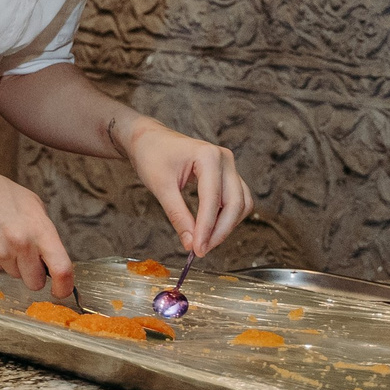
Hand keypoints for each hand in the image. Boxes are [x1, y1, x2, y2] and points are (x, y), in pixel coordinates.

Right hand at [0, 157, 76, 297]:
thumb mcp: (32, 204)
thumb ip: (45, 233)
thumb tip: (53, 259)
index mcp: (38, 229)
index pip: (61, 269)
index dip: (65, 286)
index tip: (62, 290)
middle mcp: (20, 244)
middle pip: (35, 282)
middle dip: (34, 274)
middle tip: (26, 255)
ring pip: (15, 275)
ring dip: (13, 263)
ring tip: (2, 237)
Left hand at [118, 121, 250, 256]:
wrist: (149, 139)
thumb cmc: (151, 156)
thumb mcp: (161, 187)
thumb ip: (178, 216)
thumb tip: (191, 244)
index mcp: (208, 156)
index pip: (213, 199)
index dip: (207, 228)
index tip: (198, 249)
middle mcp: (224, 159)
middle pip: (235, 203)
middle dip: (220, 231)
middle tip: (201, 250)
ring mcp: (229, 166)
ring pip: (241, 203)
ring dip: (227, 226)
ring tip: (205, 242)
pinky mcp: (227, 175)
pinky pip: (237, 200)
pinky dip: (227, 217)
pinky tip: (210, 230)